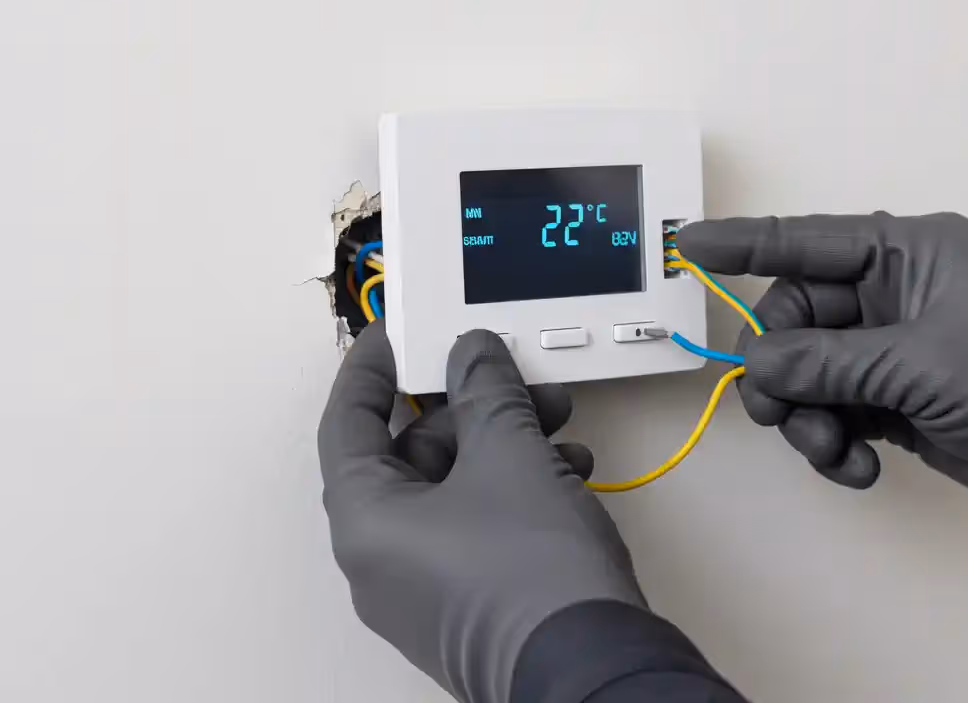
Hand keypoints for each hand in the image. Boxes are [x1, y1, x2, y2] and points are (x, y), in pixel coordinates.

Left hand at [318, 322, 642, 702]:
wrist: (590, 663)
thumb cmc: (532, 571)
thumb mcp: (510, 454)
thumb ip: (485, 390)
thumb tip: (472, 354)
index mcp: (366, 523)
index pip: (347, 424)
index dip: (371, 371)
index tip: (394, 335)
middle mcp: (383, 562)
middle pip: (412, 457)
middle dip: (472, 410)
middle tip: (515, 379)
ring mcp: (426, 591)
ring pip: (455, 491)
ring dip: (506, 446)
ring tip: (559, 426)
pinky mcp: (472, 607)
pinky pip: (479, 529)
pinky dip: (517, 492)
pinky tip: (569, 476)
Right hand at [677, 212, 967, 511]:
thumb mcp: (923, 364)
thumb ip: (830, 362)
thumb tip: (757, 364)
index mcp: (906, 251)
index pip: (806, 239)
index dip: (743, 243)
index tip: (687, 246)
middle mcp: (891, 291)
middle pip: (794, 319)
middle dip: (781, 370)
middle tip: (780, 413)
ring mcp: (890, 346)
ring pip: (807, 373)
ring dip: (806, 417)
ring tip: (832, 452)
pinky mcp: (893, 397)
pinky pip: (832, 411)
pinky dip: (832, 442)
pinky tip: (858, 469)